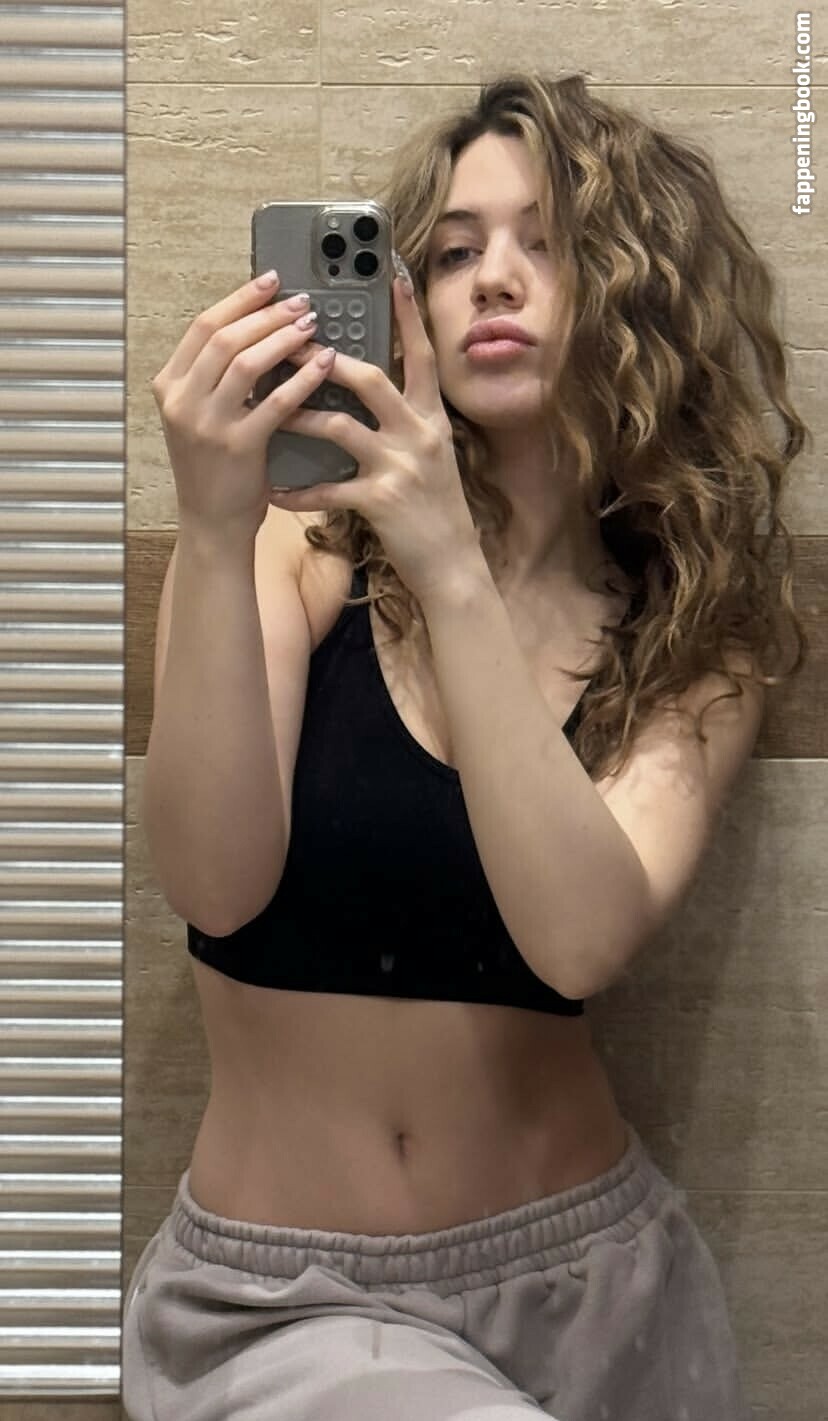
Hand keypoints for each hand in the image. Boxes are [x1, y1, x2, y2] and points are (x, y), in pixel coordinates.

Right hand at [150, 273, 336, 546]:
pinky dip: (301, 378)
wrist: (212, 524)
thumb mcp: (200, 415)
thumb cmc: (215, 467)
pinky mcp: (238, 448)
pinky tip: (324, 364)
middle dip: (266, 313)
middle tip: (301, 302)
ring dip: (282, 338)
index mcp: (169, 386)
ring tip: (312, 325)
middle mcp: (180, 401)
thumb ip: (215, 376)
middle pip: (223, 337)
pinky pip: (275, 402)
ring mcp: (207, 425)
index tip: (270, 281)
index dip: (240, 299)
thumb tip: (258, 327)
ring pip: (244, 363)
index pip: (203, 326)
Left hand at [269, 277, 483, 602]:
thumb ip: (406, 422)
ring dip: (299, 416)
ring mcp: (401, 467)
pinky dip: (298, 492)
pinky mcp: (382, 501)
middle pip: (372, 379)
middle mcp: (420, 434)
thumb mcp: (431, 456)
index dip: (407, 315)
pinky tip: (273, 492)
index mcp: (431, 418)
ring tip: (267, 410)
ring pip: (342, 427)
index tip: (392, 274)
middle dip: (328, 360)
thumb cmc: (434, 509)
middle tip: (292, 343)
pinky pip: (329, 489)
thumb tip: (368, 389)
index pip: (421, 355)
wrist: (453, 566)